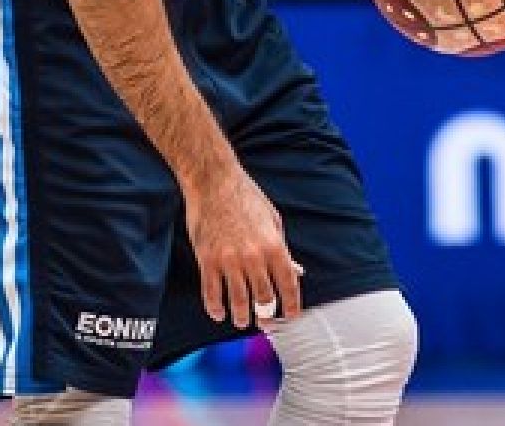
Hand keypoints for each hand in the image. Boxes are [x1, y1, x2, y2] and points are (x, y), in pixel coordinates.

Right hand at [183, 168, 302, 328]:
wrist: (213, 181)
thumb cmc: (246, 197)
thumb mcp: (273, 220)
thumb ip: (284, 249)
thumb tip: (296, 271)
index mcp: (274, 246)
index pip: (288, 285)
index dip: (291, 305)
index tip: (290, 316)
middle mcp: (253, 257)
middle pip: (264, 298)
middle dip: (266, 315)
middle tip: (265, 322)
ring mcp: (228, 260)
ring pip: (238, 300)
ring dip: (242, 316)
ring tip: (242, 321)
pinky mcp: (207, 259)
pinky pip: (211, 292)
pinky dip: (215, 307)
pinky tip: (218, 313)